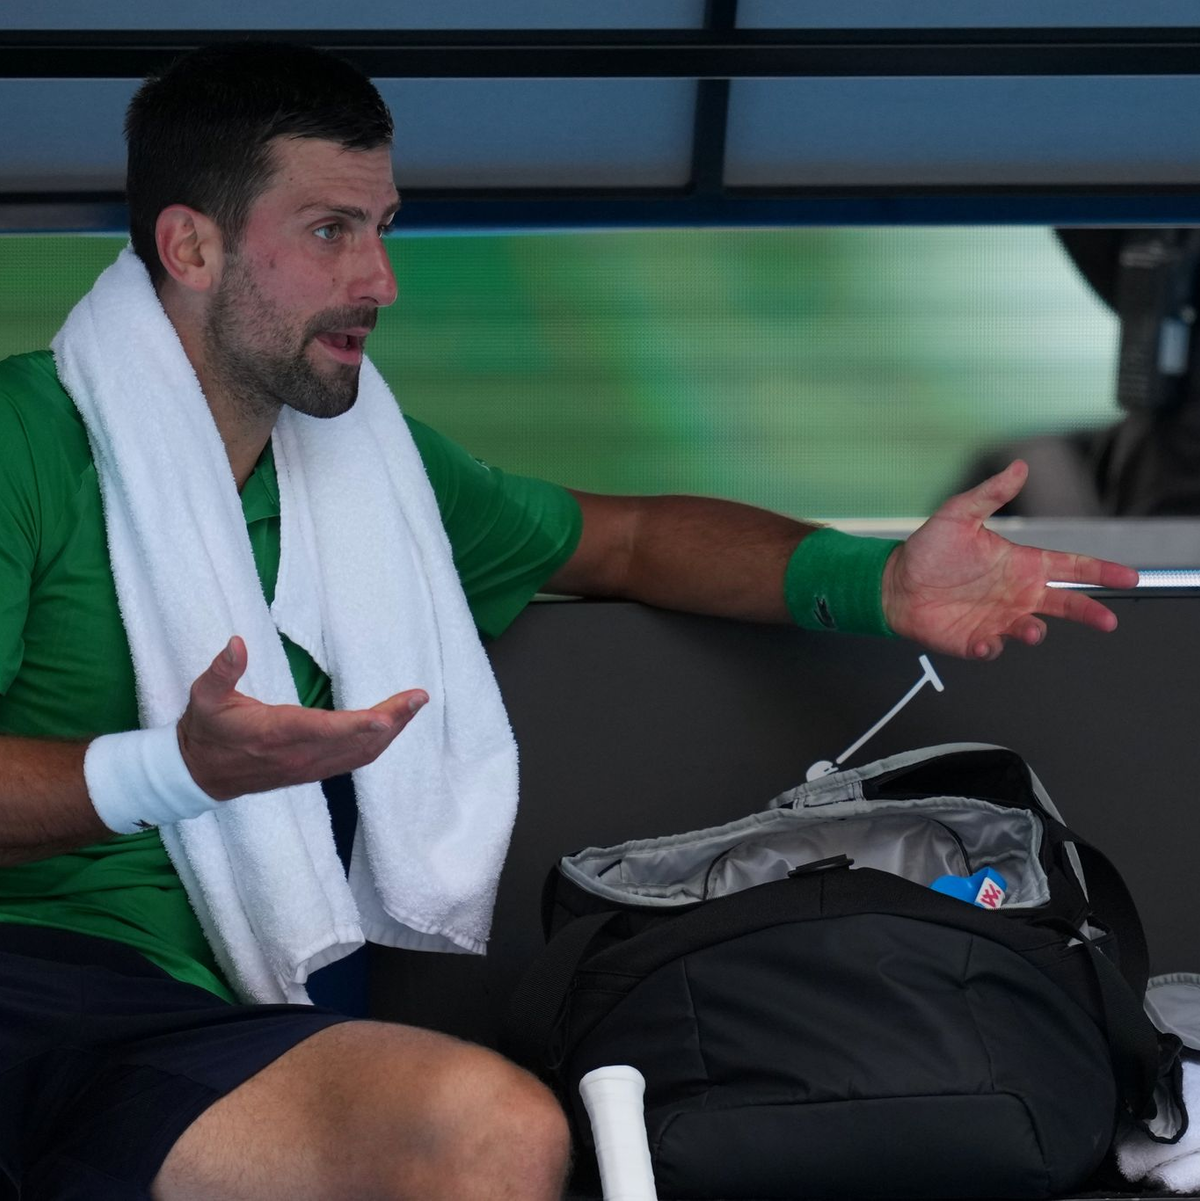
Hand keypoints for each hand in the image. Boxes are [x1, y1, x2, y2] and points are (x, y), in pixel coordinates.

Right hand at [176, 636, 427, 799]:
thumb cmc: (206, 730)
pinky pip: (354, 761)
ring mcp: (309, 767)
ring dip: (391, 732)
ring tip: (414, 707)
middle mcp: (299, 754)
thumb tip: (237, 643)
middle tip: (419, 698)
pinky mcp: (313, 771)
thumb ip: (222, 671)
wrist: (200, 774)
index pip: (323, 730)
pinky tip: (394, 727)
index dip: (356, 726)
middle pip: (355, 742)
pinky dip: (378, 744)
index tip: (387, 717)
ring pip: (361, 754)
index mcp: (276, 732)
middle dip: (391, 721)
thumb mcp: (205, 696)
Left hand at [882, 460, 1138, 659]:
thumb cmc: (929, 549)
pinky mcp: (975, 639)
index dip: (1100, 571)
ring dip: (1034, 631)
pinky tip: (984, 642)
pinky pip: (993, 648)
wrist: (895, 582)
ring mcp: (998, 618)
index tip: (1127, 576)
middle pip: (1065, 604)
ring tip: (1029, 628)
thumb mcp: (959, 514)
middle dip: (1089, 612)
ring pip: (1032, 630)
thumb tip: (1019, 467)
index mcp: (1020, 564)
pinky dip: (992, 648)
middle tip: (1107, 620)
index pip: (1070, 566)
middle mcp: (1016, 594)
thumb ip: (991, 494)